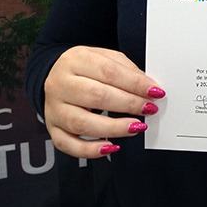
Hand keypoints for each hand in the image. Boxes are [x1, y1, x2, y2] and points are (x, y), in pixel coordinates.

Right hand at [44, 46, 165, 158]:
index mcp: (76, 60)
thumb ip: (126, 70)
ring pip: (82, 123)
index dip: (134, 83)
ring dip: (114, 127)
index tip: (154, 92)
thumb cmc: (85, 67)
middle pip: (96, 96)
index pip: (108, 72)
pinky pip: (69, 145)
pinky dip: (90, 149)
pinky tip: (110, 146)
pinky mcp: (52, 129)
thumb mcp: (105, 57)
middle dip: (128, 104)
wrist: (55, 74)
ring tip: (136, 126)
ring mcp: (54, 108)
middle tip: (149, 109)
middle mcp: (61, 84)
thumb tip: (148, 88)